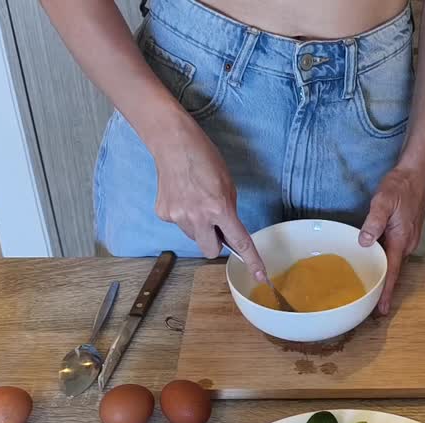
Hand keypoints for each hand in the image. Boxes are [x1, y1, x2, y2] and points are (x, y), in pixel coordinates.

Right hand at [153, 121, 266, 281]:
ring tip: (196, 201)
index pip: (239, 242)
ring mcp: (177, 217)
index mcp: (219, 208)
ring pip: (194, 237)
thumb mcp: (227, 184)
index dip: (251, 261)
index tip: (260, 276)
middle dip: (216, 243)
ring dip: (199, 227)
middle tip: (216, 224)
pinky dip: (183, 216)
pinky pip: (179, 225)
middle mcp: (197, 217)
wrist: (173, 143)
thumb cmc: (204, 158)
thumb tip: (228, 231)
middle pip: (211, 251)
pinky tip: (183, 197)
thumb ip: (229, 211)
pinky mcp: (163, 214)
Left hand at [358, 166, 424, 314]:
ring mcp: (407, 239)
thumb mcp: (383, 202)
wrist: (417, 173)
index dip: (386, 292)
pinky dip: (385, 261)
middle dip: (383, 288)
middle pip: (393, 271)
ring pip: (393, 261)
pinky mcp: (405, 233)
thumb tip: (364, 242)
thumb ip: (373, 222)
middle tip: (370, 306)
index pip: (392, 272)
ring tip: (371, 289)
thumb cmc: (400, 187)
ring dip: (384, 274)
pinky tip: (374, 261)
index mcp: (401, 240)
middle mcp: (406, 244)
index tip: (382, 310)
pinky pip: (394, 252)